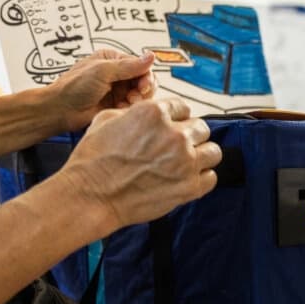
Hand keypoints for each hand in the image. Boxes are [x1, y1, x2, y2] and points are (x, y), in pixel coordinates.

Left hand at [49, 50, 158, 131]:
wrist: (61, 110)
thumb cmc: (74, 87)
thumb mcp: (102, 71)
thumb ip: (128, 65)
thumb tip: (150, 56)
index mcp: (113, 60)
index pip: (141, 65)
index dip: (146, 76)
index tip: (143, 87)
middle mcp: (117, 74)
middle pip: (144, 81)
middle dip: (142, 90)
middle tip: (134, 97)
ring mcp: (118, 90)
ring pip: (141, 95)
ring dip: (136, 101)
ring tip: (124, 104)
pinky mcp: (117, 105)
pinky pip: (133, 107)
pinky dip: (130, 109)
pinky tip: (119, 110)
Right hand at [60, 98, 221, 232]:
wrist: (91, 195)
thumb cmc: (93, 160)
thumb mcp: (107, 119)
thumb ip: (136, 112)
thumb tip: (151, 114)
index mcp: (155, 113)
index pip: (183, 108)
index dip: (177, 119)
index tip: (173, 128)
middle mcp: (175, 135)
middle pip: (201, 129)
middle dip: (191, 137)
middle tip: (178, 148)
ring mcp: (186, 162)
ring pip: (213, 152)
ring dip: (202, 156)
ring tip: (187, 164)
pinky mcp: (190, 187)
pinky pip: (212, 177)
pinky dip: (203, 178)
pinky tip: (188, 180)